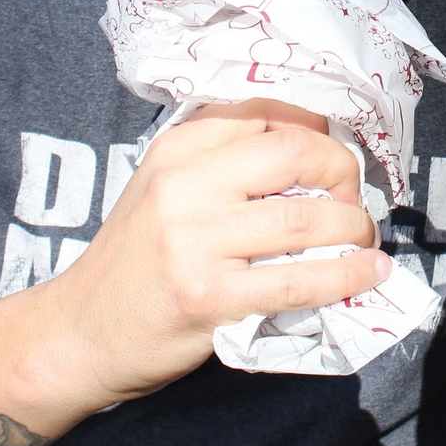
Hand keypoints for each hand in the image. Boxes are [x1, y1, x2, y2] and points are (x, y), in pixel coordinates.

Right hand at [33, 98, 388, 408]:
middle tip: (355, 199)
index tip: (337, 158)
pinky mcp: (208, 296)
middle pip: (298, 154)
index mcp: (178, 147)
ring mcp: (194, 241)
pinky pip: (297, 281)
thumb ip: (223, 161)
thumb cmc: (133, 260)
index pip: (269, 112)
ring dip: (354, 229)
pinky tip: (368, 273)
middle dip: (346, 173)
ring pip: (307, 219)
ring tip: (361, 240)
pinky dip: (345, 276)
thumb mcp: (163, 187)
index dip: (320, 129)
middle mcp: (185, 184)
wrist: (77, 333)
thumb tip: (314, 147)